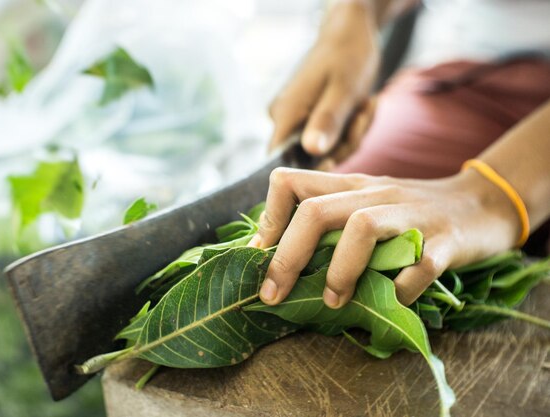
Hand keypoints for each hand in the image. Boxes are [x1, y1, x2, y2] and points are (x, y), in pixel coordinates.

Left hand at [249, 168, 520, 306]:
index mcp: (350, 185)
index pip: (290, 182)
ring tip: (333, 301)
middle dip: (287, 257)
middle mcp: (376, 193)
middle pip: (317, 211)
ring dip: (339, 270)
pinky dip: (401, 287)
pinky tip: (394, 299)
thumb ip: (328, 220)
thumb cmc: (411, 211)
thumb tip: (276, 254)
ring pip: (362, 227)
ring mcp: (411, 215)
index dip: (268, 220)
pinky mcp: (446, 241)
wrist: (482, 203)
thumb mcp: (365, 203)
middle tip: (274, 295)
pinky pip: (420, 265)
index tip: (261, 256)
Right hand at [269, 1, 379, 155]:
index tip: (337, 157)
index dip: (308, 168)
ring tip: (366, 104)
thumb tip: (314, 151)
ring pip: (325, 148)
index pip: (280, 159)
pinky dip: (350, 128)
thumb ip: (327, 121)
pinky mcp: (309, 119)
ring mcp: (297, 119)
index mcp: (285, 114)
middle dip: (344, 143)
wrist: (351, 33)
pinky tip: (362, 106)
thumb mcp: (343, 90)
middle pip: (309, 157)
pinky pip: (330, 138)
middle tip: (364, 113)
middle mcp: (284, 119)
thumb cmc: (347, 55)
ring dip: (352, 133)